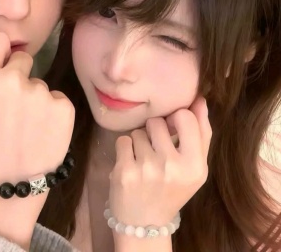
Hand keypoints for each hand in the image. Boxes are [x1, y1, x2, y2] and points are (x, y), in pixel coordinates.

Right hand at [0, 31, 74, 185]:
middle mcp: (13, 80)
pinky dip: (52, 110)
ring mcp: (41, 94)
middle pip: (23, 58)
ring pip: (39, 82)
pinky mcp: (64, 107)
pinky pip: (56, 97)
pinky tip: (41, 131)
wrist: (8, 185)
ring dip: (34, 97)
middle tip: (11, 107)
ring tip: (25, 125)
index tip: (2, 67)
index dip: (0, 53)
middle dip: (17, 76)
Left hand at [109, 96, 210, 226]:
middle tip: (156, 151)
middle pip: (157, 122)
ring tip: (143, 162)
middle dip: (154, 132)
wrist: (144, 223)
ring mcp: (147, 169)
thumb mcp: (194, 167)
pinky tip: (130, 165)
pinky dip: (125, 149)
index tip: (172, 130)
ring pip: (138, 131)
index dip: (175, 118)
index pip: (185, 117)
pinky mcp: (124, 171)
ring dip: (139, 142)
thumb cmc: (172, 189)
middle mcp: (173, 167)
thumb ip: (200, 133)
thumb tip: (200, 100)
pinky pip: (123, 140)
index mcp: (195, 166)